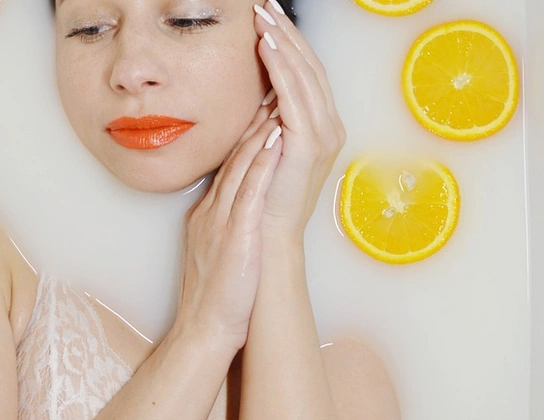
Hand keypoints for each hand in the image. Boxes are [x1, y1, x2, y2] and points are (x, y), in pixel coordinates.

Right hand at [175, 102, 281, 351]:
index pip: (231, 165)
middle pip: (235, 156)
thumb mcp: (214, 248)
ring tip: (277, 98)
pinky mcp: (234, 236)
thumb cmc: (215, 294)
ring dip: (260, 130)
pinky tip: (276, 140)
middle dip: (255, 119)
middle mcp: (212, 210)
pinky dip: (263, 164)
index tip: (266, 105)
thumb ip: (222, 222)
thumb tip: (237, 204)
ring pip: (241, 166)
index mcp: (209, 213)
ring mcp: (221, 221)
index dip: (249, 132)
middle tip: (272, 88)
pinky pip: (249, 193)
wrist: (204, 329)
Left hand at [253, 1, 345, 240]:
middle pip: (310, 67)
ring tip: (262, 18)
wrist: (268, 233)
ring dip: (282, 43)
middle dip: (287, 33)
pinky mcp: (309, 144)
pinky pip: (295, 97)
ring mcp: (323, 134)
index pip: (307, 73)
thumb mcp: (266, 146)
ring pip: (304, 76)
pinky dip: (280, 69)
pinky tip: (266, 47)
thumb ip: (266, 119)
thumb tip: (256, 92)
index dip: (289, 43)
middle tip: (265, 6)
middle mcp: (328, 126)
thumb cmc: (262, 194)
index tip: (269, 18)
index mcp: (320, 125)